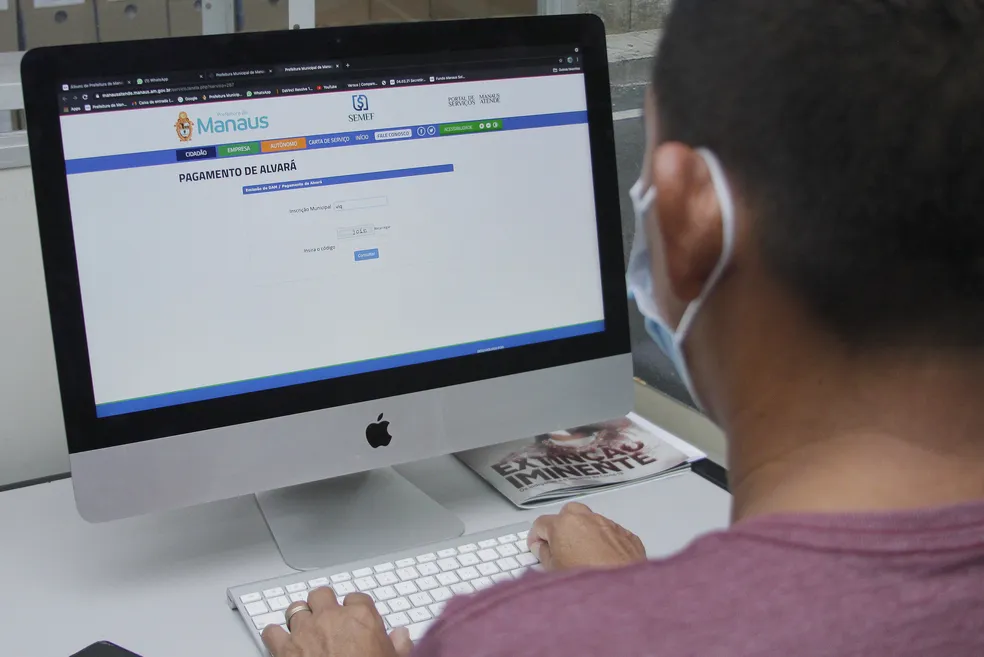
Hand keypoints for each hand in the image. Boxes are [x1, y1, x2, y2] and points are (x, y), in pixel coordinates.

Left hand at [262, 588, 413, 656]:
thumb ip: (398, 645)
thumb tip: (401, 636)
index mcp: (361, 617)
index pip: (356, 598)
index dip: (354, 608)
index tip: (354, 617)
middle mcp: (331, 617)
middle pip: (322, 595)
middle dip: (322, 604)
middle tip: (326, 618)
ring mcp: (305, 630)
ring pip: (295, 608)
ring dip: (299, 619)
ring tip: (304, 630)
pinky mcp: (284, 648)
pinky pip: (271, 631)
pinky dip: (275, 636)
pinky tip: (281, 643)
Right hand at [528, 502, 646, 570]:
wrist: (622, 590)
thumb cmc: (586, 580)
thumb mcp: (553, 571)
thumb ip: (543, 554)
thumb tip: (541, 547)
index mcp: (563, 524)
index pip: (541, 523)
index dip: (536, 536)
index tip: (536, 547)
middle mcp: (586, 518)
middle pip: (567, 514)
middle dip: (561, 527)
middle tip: (560, 547)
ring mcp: (608, 524)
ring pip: (590, 520)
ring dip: (583, 532)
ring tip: (582, 554)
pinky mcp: (625, 534)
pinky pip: (609, 532)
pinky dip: (603, 540)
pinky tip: (602, 558)